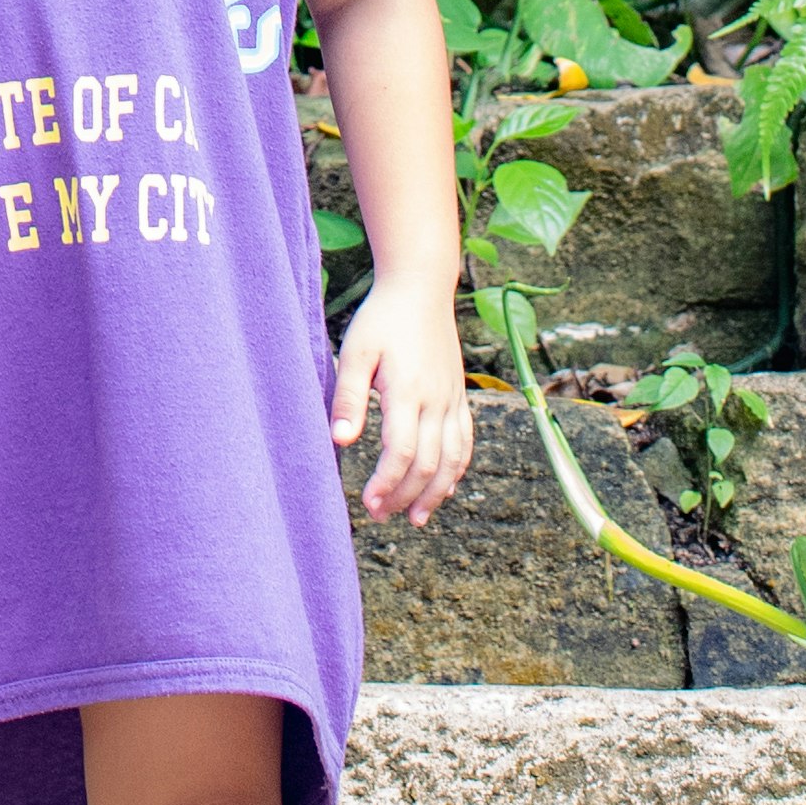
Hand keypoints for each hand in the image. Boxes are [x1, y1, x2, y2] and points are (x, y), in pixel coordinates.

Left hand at [332, 270, 476, 523]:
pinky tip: (446, 488)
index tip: (367, 503)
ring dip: (435, 493)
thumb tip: (340, 441)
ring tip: (416, 518)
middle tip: (379, 515)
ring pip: (453, 459)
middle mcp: (437, 400)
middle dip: (405, 496)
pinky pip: (465, 440)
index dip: (386, 484)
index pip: (402, 452)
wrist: (421, 287)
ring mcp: (453, 398)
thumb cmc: (383, 318)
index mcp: (408, 391)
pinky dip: (457, 469)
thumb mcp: (356, 351)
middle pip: (428, 464)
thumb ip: (349, 397)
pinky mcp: (460, 395)